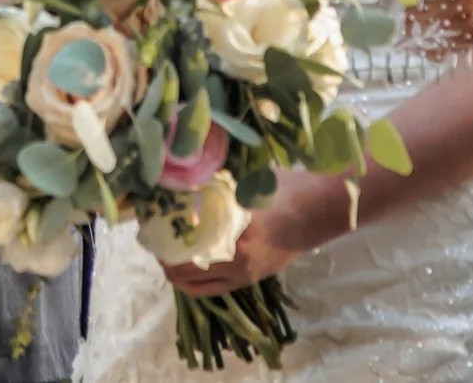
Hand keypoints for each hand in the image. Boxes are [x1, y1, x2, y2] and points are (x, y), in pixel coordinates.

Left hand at [160, 189, 320, 297]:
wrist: (321, 208)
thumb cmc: (284, 189)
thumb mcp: (245, 183)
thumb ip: (214, 188)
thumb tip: (179, 183)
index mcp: (237, 236)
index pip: (188, 254)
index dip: (164, 248)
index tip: (151, 233)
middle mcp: (240, 263)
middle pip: (189, 277)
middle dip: (168, 265)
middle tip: (157, 247)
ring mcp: (248, 275)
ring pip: (202, 288)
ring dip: (182, 276)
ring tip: (170, 258)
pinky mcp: (254, 278)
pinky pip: (218, 288)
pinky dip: (200, 281)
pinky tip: (193, 265)